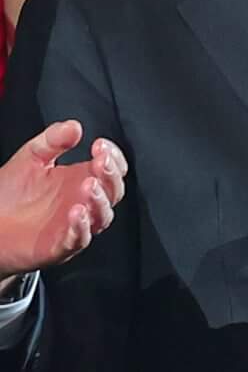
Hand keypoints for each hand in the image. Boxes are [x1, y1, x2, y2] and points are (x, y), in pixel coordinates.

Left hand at [0, 122, 126, 277]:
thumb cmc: (10, 194)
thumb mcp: (30, 158)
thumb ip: (52, 141)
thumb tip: (74, 126)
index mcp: (81, 180)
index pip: (111, 169)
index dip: (113, 157)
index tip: (101, 145)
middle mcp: (83, 203)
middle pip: (113, 191)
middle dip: (111, 176)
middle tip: (101, 162)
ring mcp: (75, 225)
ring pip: (102, 216)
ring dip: (100, 201)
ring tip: (89, 185)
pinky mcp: (61, 245)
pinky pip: (78, 239)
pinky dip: (81, 228)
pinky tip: (76, 213)